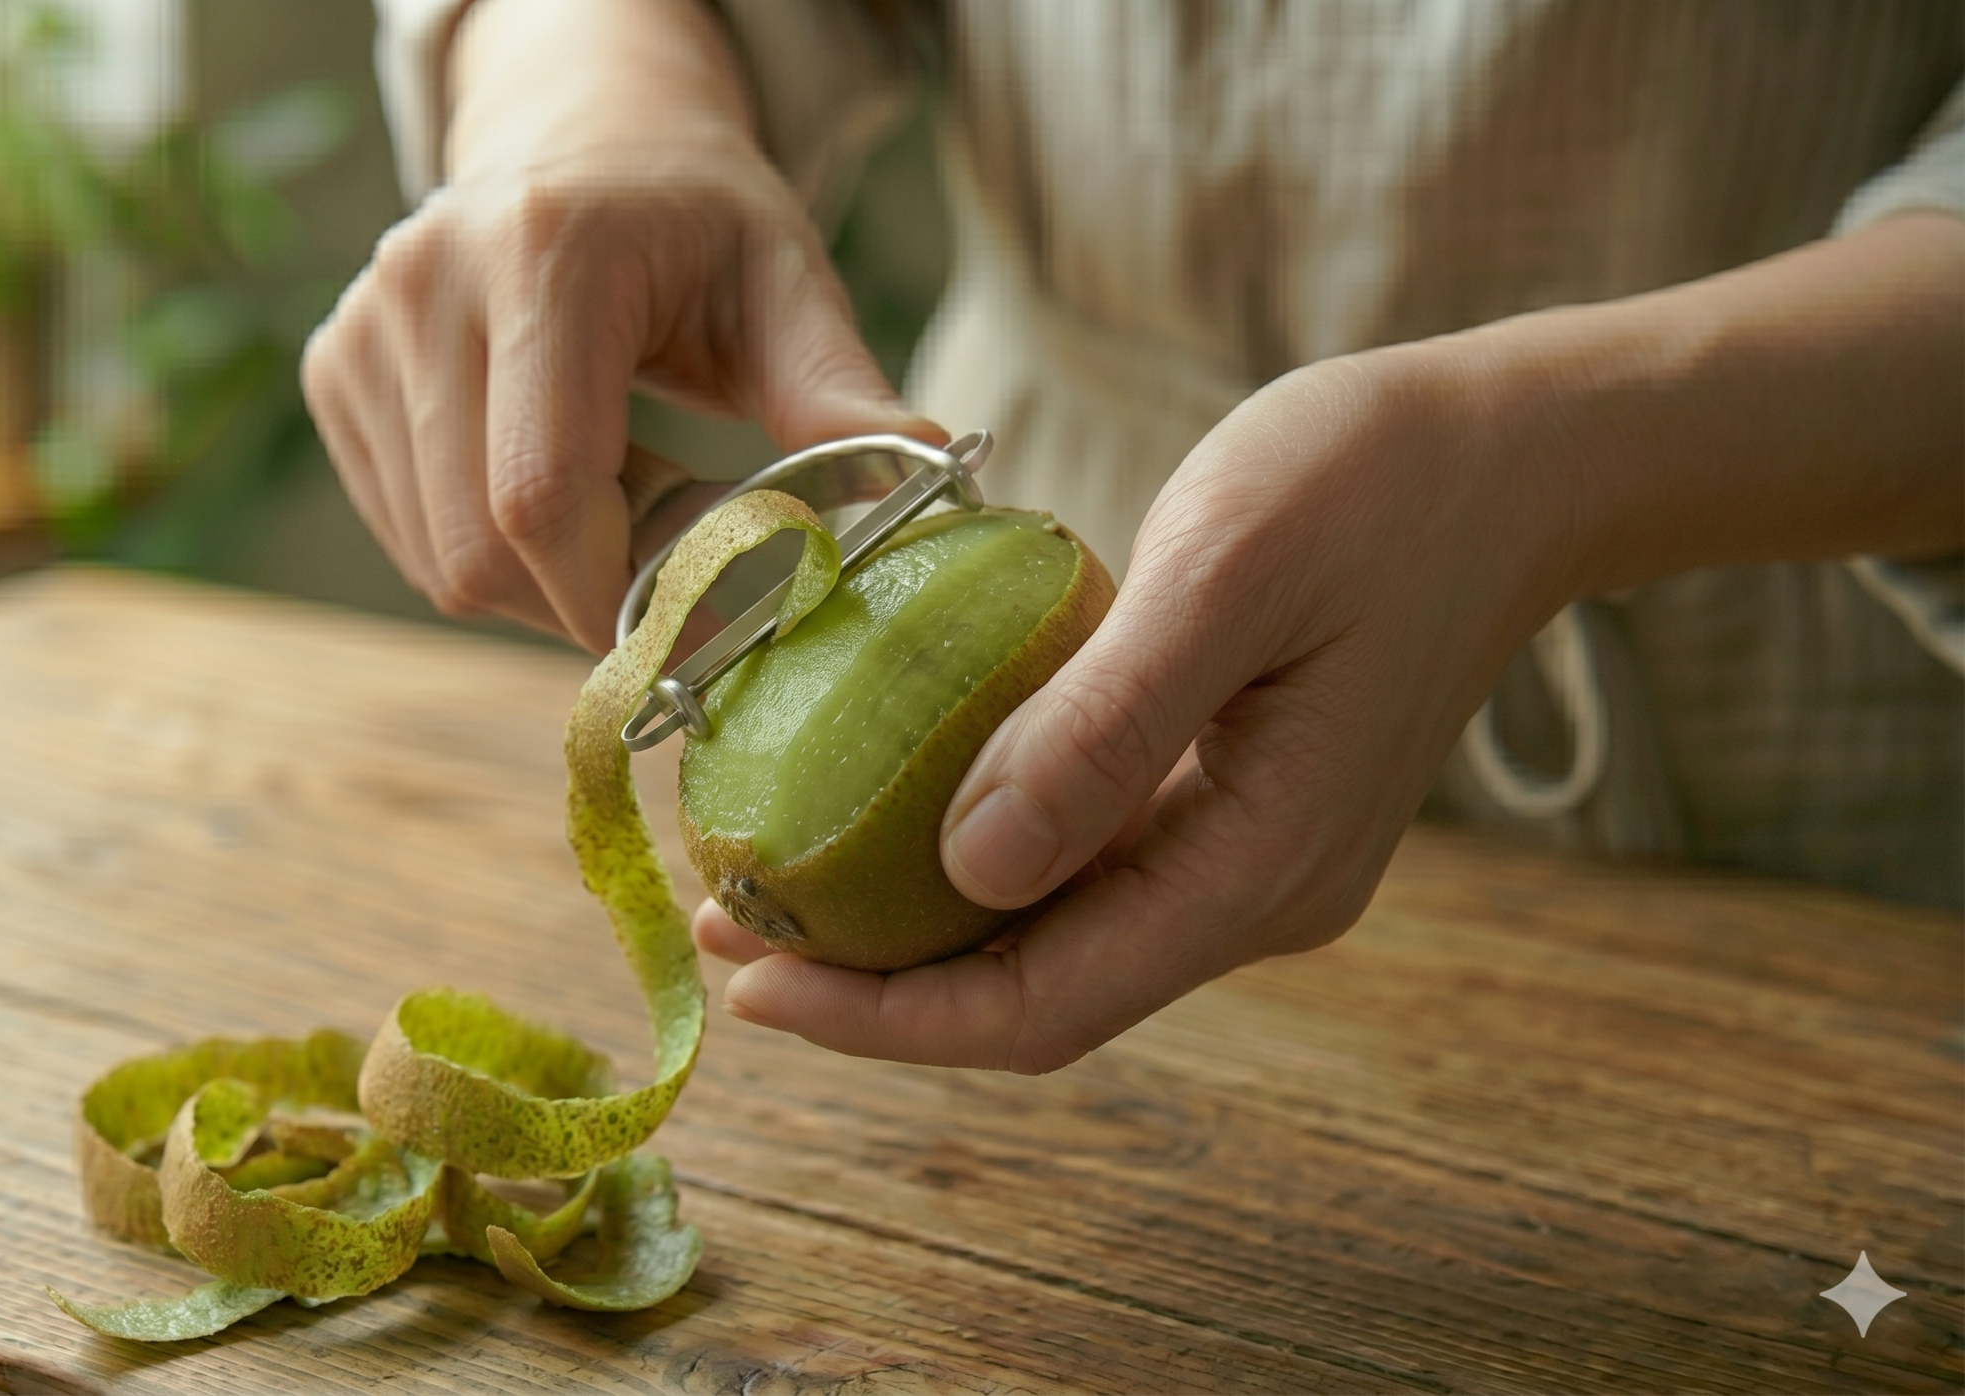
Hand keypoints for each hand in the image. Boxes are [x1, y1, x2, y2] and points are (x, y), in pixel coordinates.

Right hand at [300, 0, 937, 650]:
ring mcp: (361, 334)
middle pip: (479, 549)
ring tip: (627, 498)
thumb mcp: (785, 277)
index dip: (618, 595)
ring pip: (440, 564)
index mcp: (541, 253)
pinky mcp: (333, 378)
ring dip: (548, 579)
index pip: (542, 492)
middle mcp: (424, 287)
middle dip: (589, 600)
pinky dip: (495, 553)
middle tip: (679, 566)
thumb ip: (836, 385)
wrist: (579, 139)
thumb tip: (927, 471)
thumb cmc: (692, 218)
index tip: (700, 626)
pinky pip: (409, 539)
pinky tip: (559, 483)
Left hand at [697, 345, 1572, 1071]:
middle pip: (1035, 992)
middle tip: (726, 925)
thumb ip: (1104, 726)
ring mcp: (1245, 855)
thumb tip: (965, 870)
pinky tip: (881, 804)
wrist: (1513, 453)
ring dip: (911, 925)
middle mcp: (1252, 893)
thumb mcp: (1227, 573)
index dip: (887, 1018)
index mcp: (1259, 866)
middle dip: (875, 983)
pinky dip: (970, 854)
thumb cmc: (1375, 482)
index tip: (751, 982)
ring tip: (773, 876)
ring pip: (1051, 938)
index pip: (1044, 1005)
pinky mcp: (1227, 802)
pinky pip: (1080, 866)